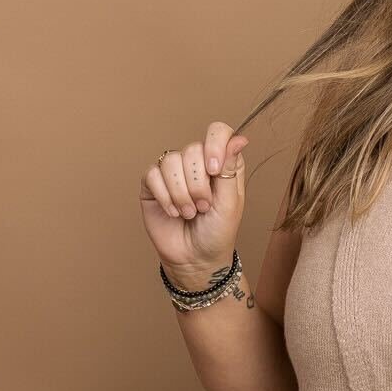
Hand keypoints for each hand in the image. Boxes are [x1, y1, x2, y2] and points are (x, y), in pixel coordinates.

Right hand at [139, 122, 249, 280]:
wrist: (195, 259)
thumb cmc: (217, 232)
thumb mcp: (231, 203)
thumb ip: (231, 169)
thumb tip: (239, 138)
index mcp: (221, 162)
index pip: (217, 132)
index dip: (214, 145)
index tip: (214, 170)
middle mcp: (196, 163)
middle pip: (191, 149)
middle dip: (198, 184)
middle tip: (204, 207)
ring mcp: (173, 173)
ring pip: (170, 162)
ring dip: (181, 193)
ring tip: (189, 213)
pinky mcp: (152, 185)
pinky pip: (152, 175)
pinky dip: (165, 197)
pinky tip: (173, 212)